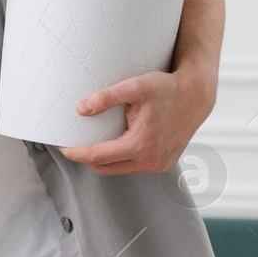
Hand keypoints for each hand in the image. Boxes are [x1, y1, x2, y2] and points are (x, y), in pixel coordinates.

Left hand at [59, 67, 216, 175]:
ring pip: (119, 170)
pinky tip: (112, 145)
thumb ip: (106, 97)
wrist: (196, 96)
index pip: (97, 157)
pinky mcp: (164, 163)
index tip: (61, 147)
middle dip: (84, 159)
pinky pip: (133, 167)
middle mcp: (150, 160)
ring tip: (88, 144)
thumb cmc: (167, 89)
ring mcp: (159, 164)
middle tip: (70, 145)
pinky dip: (119, 160)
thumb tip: (81, 109)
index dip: (75, 153)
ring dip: (102, 160)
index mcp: (140, 145)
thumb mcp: (135, 86)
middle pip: (104, 169)